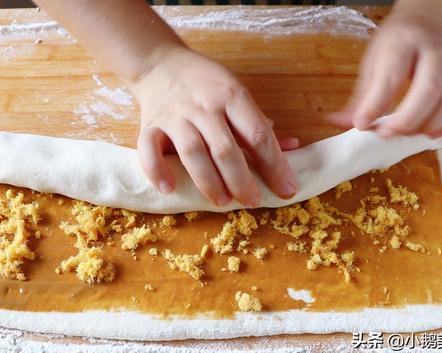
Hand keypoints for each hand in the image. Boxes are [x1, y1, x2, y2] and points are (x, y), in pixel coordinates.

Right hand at [131, 47, 297, 206]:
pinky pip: (149, 149)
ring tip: (222, 201)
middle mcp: (203, 106)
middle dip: (242, 180)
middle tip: (253, 201)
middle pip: (225, 148)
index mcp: (231, 96)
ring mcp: (174, 115)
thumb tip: (292, 147)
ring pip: (192, 152)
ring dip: (208, 181)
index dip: (274, 165)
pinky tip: (170, 188)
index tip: (286, 189)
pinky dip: (157, 170)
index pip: (257, 134)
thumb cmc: (205, 83)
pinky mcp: (149, 124)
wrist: (159, 63)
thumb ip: (258, 124)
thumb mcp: (236, 94)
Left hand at [329, 7, 441, 137]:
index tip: (362, 124)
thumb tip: (339, 122)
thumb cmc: (395, 44)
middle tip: (386, 134)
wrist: (426, 21)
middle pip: (428, 89)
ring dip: (432, 123)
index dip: (376, 105)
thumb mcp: (371, 62)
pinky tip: (435, 133)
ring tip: (408, 135)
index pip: (391, 76)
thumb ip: (359, 96)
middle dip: (406, 119)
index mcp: (402, 43)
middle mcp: (433, 51)